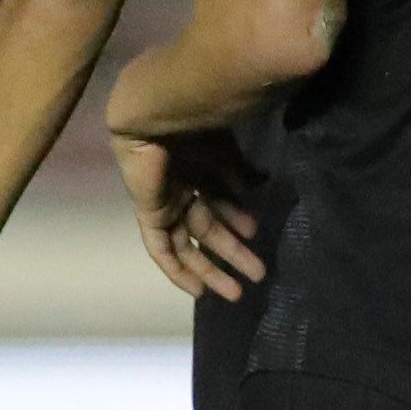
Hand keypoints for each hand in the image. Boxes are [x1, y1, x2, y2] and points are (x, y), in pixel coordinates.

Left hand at [114, 131, 266, 300]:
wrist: (156, 117)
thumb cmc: (194, 127)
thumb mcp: (225, 153)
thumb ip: (240, 173)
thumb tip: (260, 185)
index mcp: (199, 170)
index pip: (219, 204)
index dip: (237, 222)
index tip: (256, 238)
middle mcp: (181, 189)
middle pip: (207, 230)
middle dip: (232, 253)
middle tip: (258, 273)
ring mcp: (164, 204)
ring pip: (188, 245)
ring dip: (211, 269)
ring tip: (237, 291)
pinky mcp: (150, 214)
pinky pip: (162, 250)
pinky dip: (177, 271)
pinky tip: (197, 291)